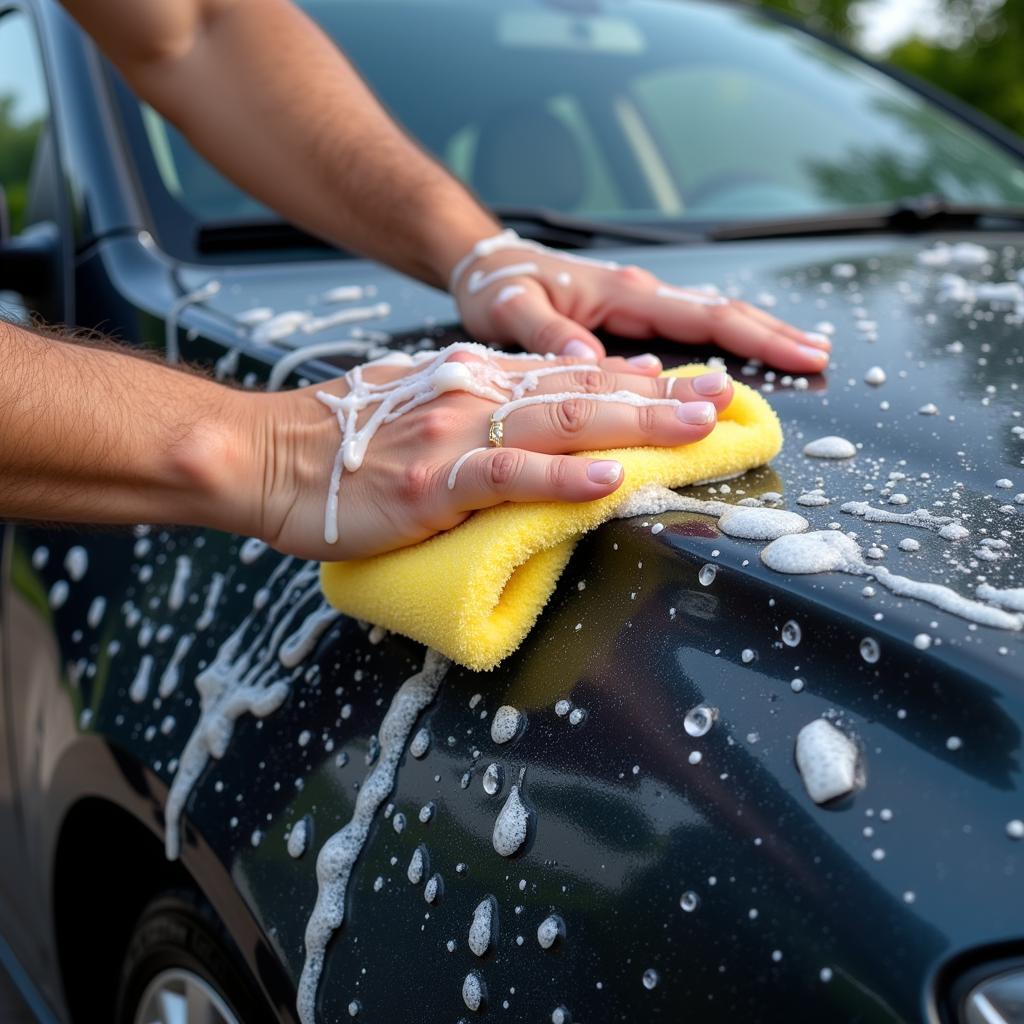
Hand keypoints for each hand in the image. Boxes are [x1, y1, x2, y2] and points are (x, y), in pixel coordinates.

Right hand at [255, 349, 733, 561]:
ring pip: (562, 422)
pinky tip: (608, 477)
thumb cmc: (345, 438)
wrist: (271, 455)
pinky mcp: (433, 480)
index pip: (571, 373)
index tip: (693, 382)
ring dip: (635, 422)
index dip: (637, 377)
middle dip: (661, 397)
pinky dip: (562, 476)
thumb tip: (544, 409)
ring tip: (696, 427)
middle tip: (722, 400)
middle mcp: (475, 394)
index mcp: (476, 378)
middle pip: (584, 390)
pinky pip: (508, 474)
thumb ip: (484, 402)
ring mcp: (456, 435)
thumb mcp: (420, 401)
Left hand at [452, 233, 830, 372]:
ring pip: (709, 319)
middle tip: (822, 358)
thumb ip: (548, 333)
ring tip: (802, 357)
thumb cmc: (499, 285)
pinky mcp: (630, 318)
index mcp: (623, 291)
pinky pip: (687, 330)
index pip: (702, 315)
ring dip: (757, 336)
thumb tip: (592, 358)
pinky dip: (722, 343)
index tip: (802, 356)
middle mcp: (640, 294)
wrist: (485, 266)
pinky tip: (739, 361)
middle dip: (774, 334)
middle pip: (721, 313)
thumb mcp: (511, 310)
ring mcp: (639, 304)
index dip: (756, 336)